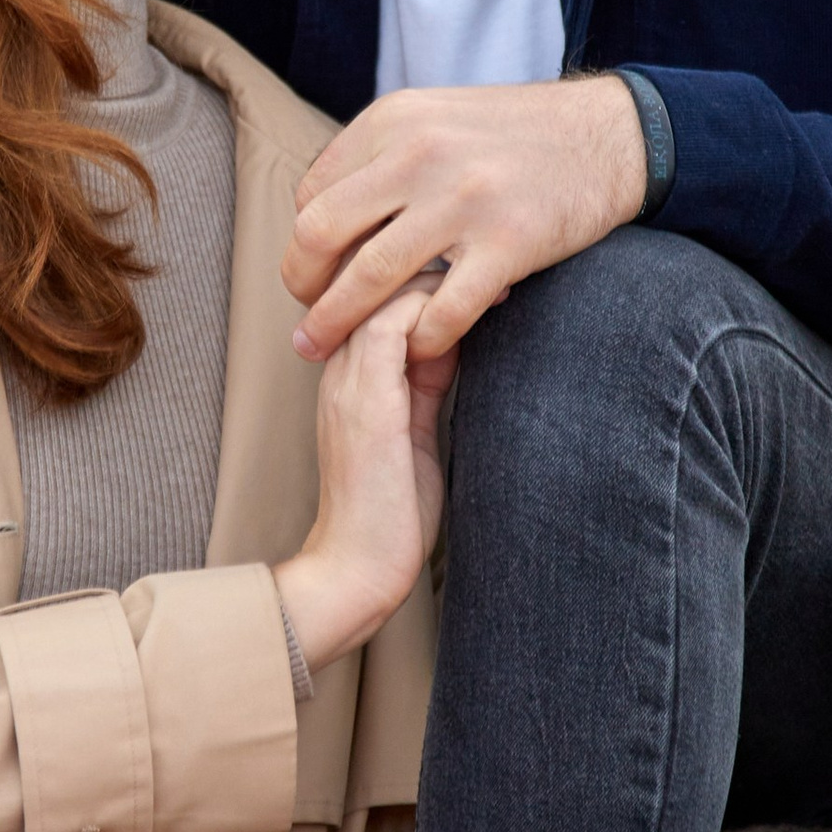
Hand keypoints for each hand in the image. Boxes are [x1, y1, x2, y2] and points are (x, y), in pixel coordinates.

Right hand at [273, 283, 454, 670]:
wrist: (359, 568)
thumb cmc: (394, 513)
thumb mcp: (416, 430)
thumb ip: (426, 383)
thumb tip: (456, 341)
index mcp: (350, 374)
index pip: (376, 294)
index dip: (426, 276)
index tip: (482, 279)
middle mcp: (340, 368)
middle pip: (371, 278)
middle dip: (432, 263)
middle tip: (491, 265)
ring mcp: (347, 380)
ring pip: (379, 290)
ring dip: (438, 279)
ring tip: (490, 284)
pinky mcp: (365, 399)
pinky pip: (389, 325)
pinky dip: (431, 310)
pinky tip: (472, 316)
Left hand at [283, 76, 646, 360]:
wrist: (609, 136)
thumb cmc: (516, 135)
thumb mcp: (436, 118)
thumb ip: (382, 157)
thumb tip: (322, 214)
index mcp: (393, 120)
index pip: (313, 194)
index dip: (304, 245)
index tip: (315, 276)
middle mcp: (419, 153)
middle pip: (320, 233)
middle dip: (301, 286)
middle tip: (305, 321)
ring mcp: (464, 198)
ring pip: (370, 277)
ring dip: (336, 324)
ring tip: (323, 349)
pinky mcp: (508, 242)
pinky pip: (443, 309)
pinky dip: (421, 339)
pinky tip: (418, 348)